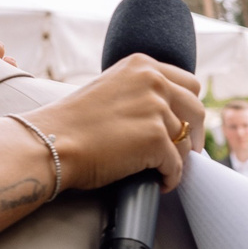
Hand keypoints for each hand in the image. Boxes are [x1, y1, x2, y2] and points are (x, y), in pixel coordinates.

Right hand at [30, 55, 205, 192]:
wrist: (51, 143)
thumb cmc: (72, 124)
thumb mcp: (110, 89)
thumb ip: (139, 92)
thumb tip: (167, 115)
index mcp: (142, 65)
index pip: (189, 84)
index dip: (189, 110)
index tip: (185, 127)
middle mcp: (153, 80)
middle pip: (196, 110)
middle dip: (195, 135)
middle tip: (186, 153)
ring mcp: (156, 108)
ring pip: (185, 141)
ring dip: (176, 160)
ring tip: (161, 171)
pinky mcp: (156, 138)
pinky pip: (177, 166)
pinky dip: (170, 178)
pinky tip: (159, 183)